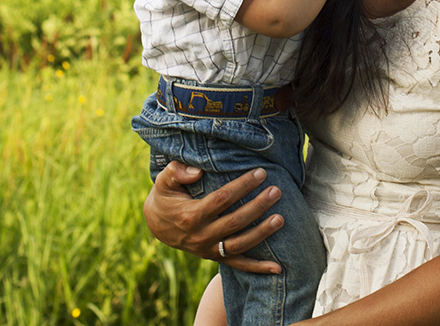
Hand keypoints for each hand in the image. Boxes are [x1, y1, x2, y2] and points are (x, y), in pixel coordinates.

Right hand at [142, 163, 285, 273]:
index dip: (242, 186)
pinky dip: (258, 268)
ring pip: (240, 244)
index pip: (222, 199)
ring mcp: (208, 250)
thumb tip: (197, 171)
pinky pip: (238, 265)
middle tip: (276, 191)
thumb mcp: (164, 181)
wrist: (158, 225)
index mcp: (190, 216)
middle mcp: (200, 236)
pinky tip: (278, 268)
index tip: (260, 173)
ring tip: (281, 218)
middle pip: (235, 222)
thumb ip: (176, 172)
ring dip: (262, 233)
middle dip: (258, 206)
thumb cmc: (166, 197)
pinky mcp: (214, 257)